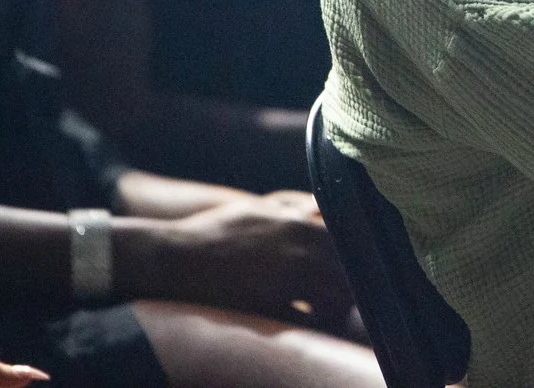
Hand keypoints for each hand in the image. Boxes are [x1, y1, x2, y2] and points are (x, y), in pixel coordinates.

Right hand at [126, 190, 354, 330]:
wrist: (176, 258)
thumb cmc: (218, 232)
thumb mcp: (260, 210)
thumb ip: (293, 209)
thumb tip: (321, 209)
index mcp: (300, 225)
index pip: (350, 243)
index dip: (356, 259)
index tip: (356, 269)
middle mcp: (299, 249)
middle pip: (348, 273)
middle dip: (351, 285)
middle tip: (348, 295)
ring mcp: (285, 278)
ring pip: (335, 298)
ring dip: (336, 306)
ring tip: (329, 311)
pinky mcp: (268, 305)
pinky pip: (306, 321)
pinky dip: (312, 323)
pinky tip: (307, 323)